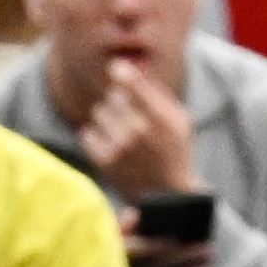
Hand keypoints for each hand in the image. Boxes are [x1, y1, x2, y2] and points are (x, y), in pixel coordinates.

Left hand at [77, 48, 201, 201]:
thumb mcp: (179, 121)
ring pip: (99, 112)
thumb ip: (156, 94)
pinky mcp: (104, 161)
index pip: (132, 84)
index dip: (121, 72)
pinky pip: (87, 133)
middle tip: (133, 117)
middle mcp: (137, 130)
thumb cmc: (174, 153)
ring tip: (123, 132)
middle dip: (120, 102)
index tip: (115, 68)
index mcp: (159, 117)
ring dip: (108, 119)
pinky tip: (110, 143)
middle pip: (113, 96)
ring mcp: (119, 146)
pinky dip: (95, 135)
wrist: (168, 197)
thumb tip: (128, 68)